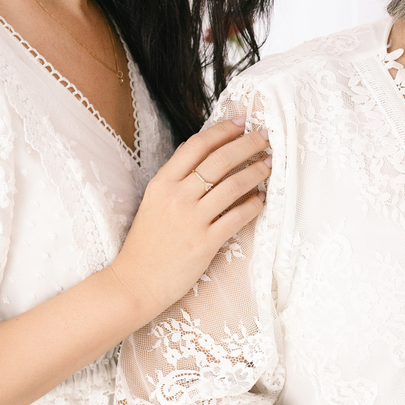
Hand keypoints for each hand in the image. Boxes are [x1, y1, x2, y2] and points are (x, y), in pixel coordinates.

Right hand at [108, 120, 269, 325]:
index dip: (222, 131)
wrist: (136, 281)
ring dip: (255, 171)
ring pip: (232, 186)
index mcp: (162, 183)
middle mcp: (177, 197)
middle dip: (247, 144)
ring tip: (269, 164)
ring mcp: (192, 220)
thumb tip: (201, 156)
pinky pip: (237, 217)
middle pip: (219, 160)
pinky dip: (254, 205)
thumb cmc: (146, 244)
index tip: (241, 122)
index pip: (196, 146)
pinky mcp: (205, 243)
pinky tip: (262, 198)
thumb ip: (175, 180)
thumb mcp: (153, 202)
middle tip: (265, 137)